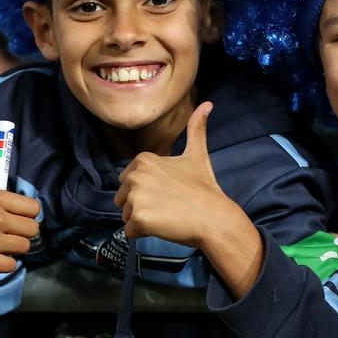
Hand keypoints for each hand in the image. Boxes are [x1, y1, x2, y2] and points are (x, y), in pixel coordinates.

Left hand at [115, 102, 242, 248]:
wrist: (214, 216)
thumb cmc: (204, 187)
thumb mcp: (198, 155)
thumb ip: (197, 129)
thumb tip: (207, 103)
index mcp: (144, 160)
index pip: (129, 181)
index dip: (148, 190)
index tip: (169, 191)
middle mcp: (135, 176)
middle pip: (124, 198)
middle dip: (142, 205)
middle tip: (168, 205)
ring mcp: (135, 198)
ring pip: (126, 215)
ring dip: (143, 220)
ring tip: (166, 216)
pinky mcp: (138, 219)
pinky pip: (129, 231)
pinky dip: (143, 233)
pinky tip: (163, 226)